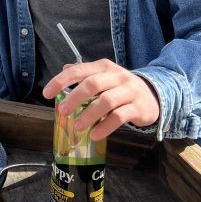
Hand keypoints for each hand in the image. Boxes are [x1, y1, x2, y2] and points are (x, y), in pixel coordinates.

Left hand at [42, 59, 159, 140]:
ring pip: (106, 101)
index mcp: (104, 67)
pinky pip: (120, 117)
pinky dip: (105, 127)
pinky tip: (94, 134)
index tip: (46, 93)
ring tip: (77, 126)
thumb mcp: (104, 76)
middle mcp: (117, 76)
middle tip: (61, 111)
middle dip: (74, 97)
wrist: (154, 96)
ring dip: (89, 114)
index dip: (61, 81)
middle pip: (93, 84)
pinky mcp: (138, 108)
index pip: (79, 70)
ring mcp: (129, 91)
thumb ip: (85, 72)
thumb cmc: (121, 87)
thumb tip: (64, 68)